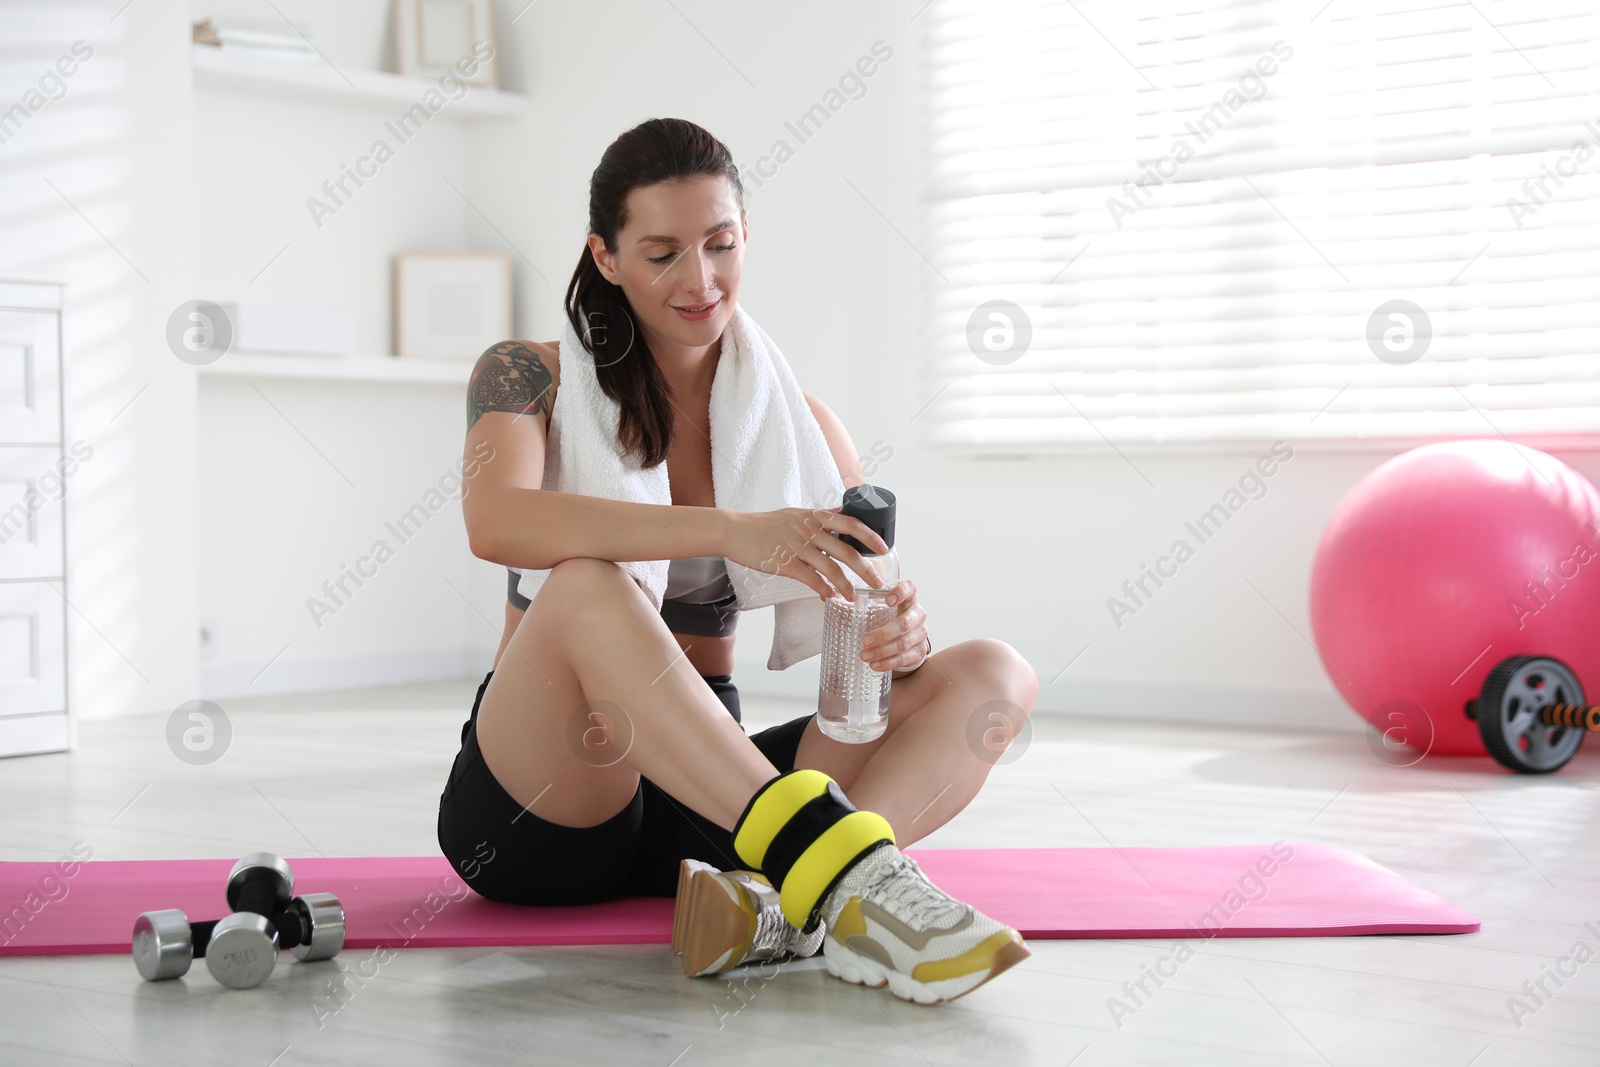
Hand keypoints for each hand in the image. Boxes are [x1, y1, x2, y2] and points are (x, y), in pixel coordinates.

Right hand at [723, 507, 889, 601]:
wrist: (734, 531)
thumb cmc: (764, 524)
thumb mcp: (795, 512)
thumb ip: (820, 515)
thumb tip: (842, 511)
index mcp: (814, 517)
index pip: (850, 523)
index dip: (869, 536)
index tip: (884, 548)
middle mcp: (809, 530)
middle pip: (846, 551)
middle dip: (866, 569)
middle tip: (878, 582)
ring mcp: (797, 547)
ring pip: (830, 569)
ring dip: (846, 586)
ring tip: (854, 597)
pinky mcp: (784, 563)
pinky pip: (810, 579)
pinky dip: (822, 590)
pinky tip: (829, 597)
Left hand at [862, 579, 928, 673]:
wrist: (906, 637)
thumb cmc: (888, 617)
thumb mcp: (880, 607)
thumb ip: (863, 601)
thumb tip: (829, 597)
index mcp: (909, 597)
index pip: (910, 589)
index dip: (901, 593)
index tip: (888, 600)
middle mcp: (918, 614)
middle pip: (904, 623)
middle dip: (883, 633)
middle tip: (864, 640)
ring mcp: (921, 633)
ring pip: (903, 643)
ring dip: (882, 651)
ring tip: (864, 656)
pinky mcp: (920, 651)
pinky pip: (905, 659)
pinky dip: (888, 663)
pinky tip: (875, 665)